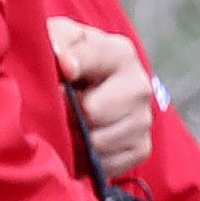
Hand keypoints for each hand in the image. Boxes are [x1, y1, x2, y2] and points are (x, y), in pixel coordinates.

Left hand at [51, 17, 156, 177]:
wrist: (84, 84)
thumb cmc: (66, 57)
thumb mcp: (58, 37)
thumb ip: (59, 40)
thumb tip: (67, 65)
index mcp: (119, 53)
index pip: (92, 61)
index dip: (68, 70)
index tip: (58, 74)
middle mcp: (140, 86)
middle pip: (94, 112)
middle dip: (67, 113)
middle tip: (55, 108)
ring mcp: (144, 119)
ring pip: (100, 142)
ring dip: (75, 138)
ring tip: (66, 125)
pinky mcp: (142, 148)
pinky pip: (109, 164)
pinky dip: (88, 160)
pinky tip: (79, 144)